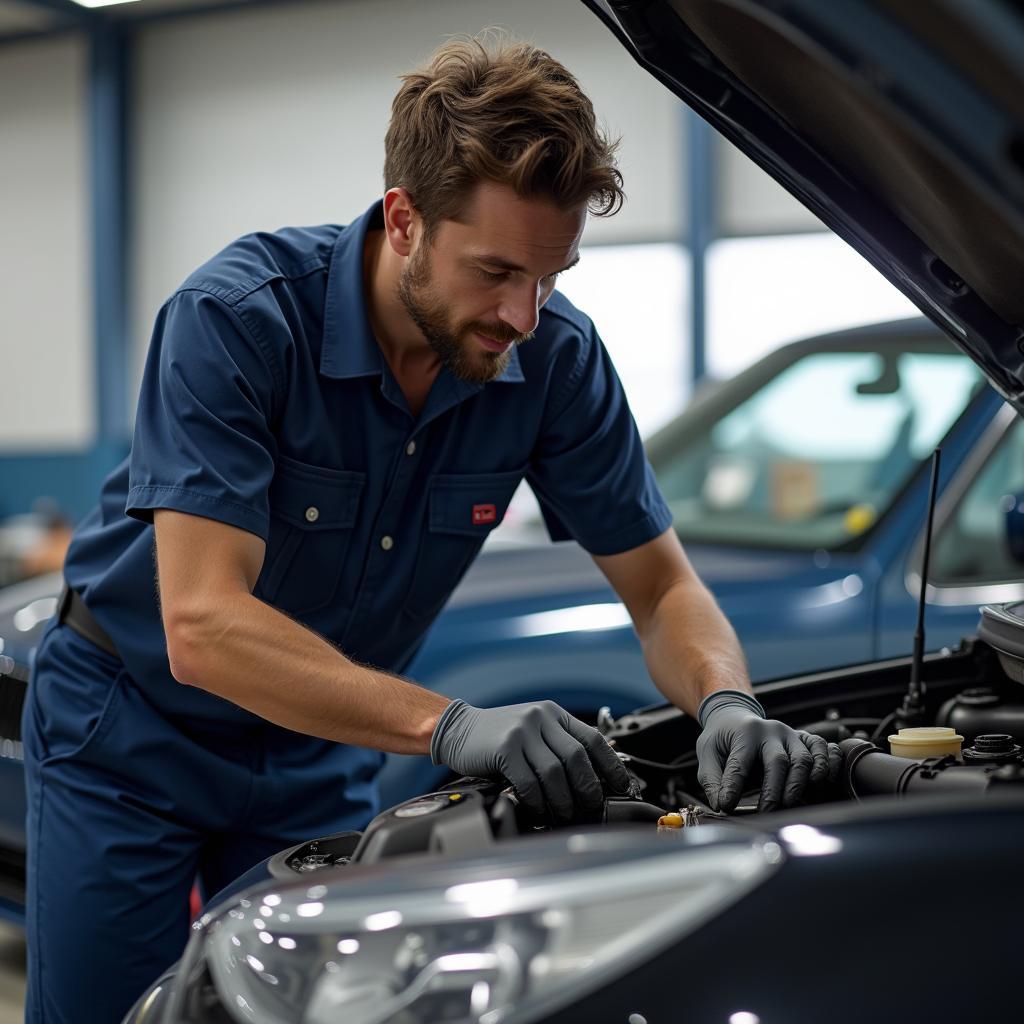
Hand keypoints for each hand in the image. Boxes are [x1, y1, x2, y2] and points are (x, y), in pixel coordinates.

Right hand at [430, 699, 632, 821]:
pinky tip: (538, 809)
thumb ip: (558, 745)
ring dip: (564, 800)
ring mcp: (522, 731)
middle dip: (589, 788)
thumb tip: (593, 778)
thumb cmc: (498, 735)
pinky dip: (538, 801)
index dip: (611, 765)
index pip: (593, 739)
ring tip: (565, 814)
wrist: (457, 728)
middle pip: (577, 757)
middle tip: (592, 807)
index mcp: (553, 714)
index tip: (622, 787)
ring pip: (555, 772)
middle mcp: (541, 718)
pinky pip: (529, 781)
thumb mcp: (534, 731)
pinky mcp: (504, 748)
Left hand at [696, 690, 839, 811]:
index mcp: (745, 732)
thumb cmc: (722, 738)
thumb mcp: (708, 752)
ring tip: (791, 802)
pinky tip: (819, 783)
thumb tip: (720, 803)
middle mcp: (771, 730)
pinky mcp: (804, 739)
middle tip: (767, 811)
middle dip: (775, 790)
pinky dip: (828, 766)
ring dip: (800, 783)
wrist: (736, 716)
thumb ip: (711, 779)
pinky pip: (824, 748)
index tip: (727, 806)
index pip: (740, 762)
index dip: (734, 786)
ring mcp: (791, 734)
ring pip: (805, 757)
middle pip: (779, 761)